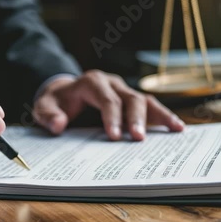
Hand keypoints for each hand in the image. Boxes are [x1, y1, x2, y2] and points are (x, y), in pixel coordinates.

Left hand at [33, 70, 184, 139]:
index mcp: (91, 82)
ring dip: (159, 115)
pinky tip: (177, 128)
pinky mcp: (130, 100)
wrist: (63, 93)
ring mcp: (123, 90)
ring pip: (145, 99)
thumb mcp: (43, 106)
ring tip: (175, 129)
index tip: (115, 136)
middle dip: (135, 118)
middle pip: (129, 97)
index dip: (112, 117)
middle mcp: (111, 83)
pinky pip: (150, 106)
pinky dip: (163, 116)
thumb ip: (47, 115)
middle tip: (138, 139)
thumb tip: (58, 125)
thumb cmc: (55, 101)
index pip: (106, 99)